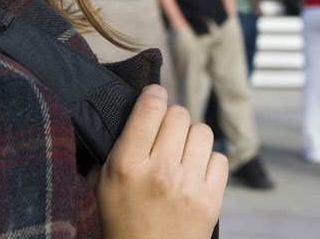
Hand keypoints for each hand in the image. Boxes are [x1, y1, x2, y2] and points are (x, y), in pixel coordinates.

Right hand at [94, 85, 226, 238]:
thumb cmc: (120, 225)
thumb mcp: (100, 187)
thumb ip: (111, 150)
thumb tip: (127, 116)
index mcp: (128, 165)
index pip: (151, 107)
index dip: (154, 94)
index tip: (154, 97)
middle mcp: (161, 171)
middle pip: (179, 114)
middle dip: (171, 120)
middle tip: (164, 136)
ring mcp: (189, 186)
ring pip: (202, 131)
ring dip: (191, 139)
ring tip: (180, 155)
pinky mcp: (211, 200)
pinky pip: (220, 158)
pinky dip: (208, 163)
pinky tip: (194, 175)